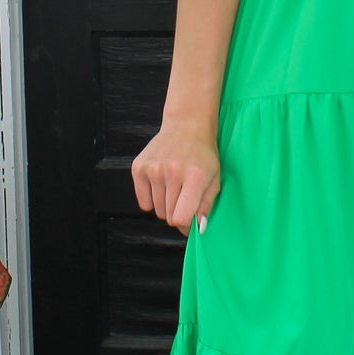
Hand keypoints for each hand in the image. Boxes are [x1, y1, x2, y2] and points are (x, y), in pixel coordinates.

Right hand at [131, 117, 221, 235]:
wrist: (186, 126)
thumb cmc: (203, 155)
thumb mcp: (214, 179)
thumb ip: (206, 206)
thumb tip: (198, 229)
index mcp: (195, 177)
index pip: (180, 218)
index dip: (185, 225)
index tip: (190, 221)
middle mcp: (172, 172)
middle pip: (168, 216)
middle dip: (177, 213)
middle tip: (184, 199)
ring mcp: (153, 168)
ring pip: (156, 210)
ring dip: (165, 206)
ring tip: (174, 187)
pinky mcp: (139, 167)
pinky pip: (143, 202)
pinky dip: (152, 199)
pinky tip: (161, 185)